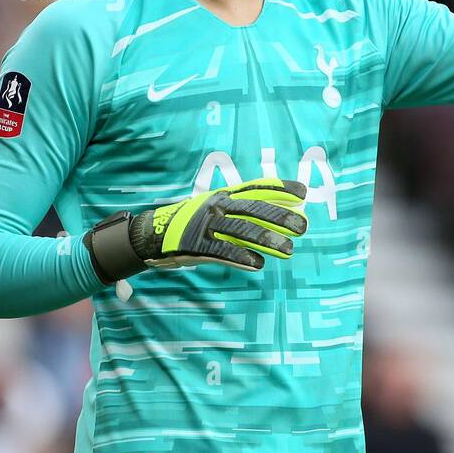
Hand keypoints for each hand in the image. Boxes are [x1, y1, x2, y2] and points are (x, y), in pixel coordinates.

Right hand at [84, 177, 308, 282]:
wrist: (150, 233)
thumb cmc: (191, 222)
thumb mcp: (216, 208)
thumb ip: (243, 210)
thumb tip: (278, 213)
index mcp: (223, 195)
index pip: (256, 187)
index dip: (279, 189)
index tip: (302, 194)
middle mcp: (217, 206)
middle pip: (254, 208)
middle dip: (280, 216)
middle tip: (303, 227)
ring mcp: (205, 225)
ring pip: (241, 230)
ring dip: (267, 239)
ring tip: (288, 250)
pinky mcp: (195, 245)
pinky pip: (221, 251)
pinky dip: (240, 257)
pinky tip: (257, 265)